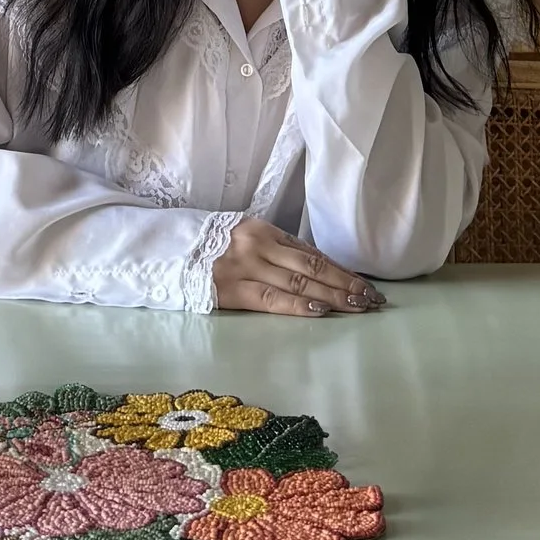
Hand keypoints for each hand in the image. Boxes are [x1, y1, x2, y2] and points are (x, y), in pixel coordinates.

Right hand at [212, 218, 383, 316]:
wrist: (165, 252)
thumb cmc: (208, 248)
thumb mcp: (244, 239)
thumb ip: (276, 252)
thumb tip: (316, 271)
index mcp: (264, 230)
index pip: (313, 253)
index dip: (342, 270)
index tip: (366, 285)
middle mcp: (259, 245)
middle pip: (313, 267)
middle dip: (346, 284)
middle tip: (373, 300)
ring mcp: (246, 267)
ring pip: (299, 282)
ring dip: (333, 296)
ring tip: (358, 307)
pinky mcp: (232, 290)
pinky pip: (272, 298)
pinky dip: (299, 304)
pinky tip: (321, 309)